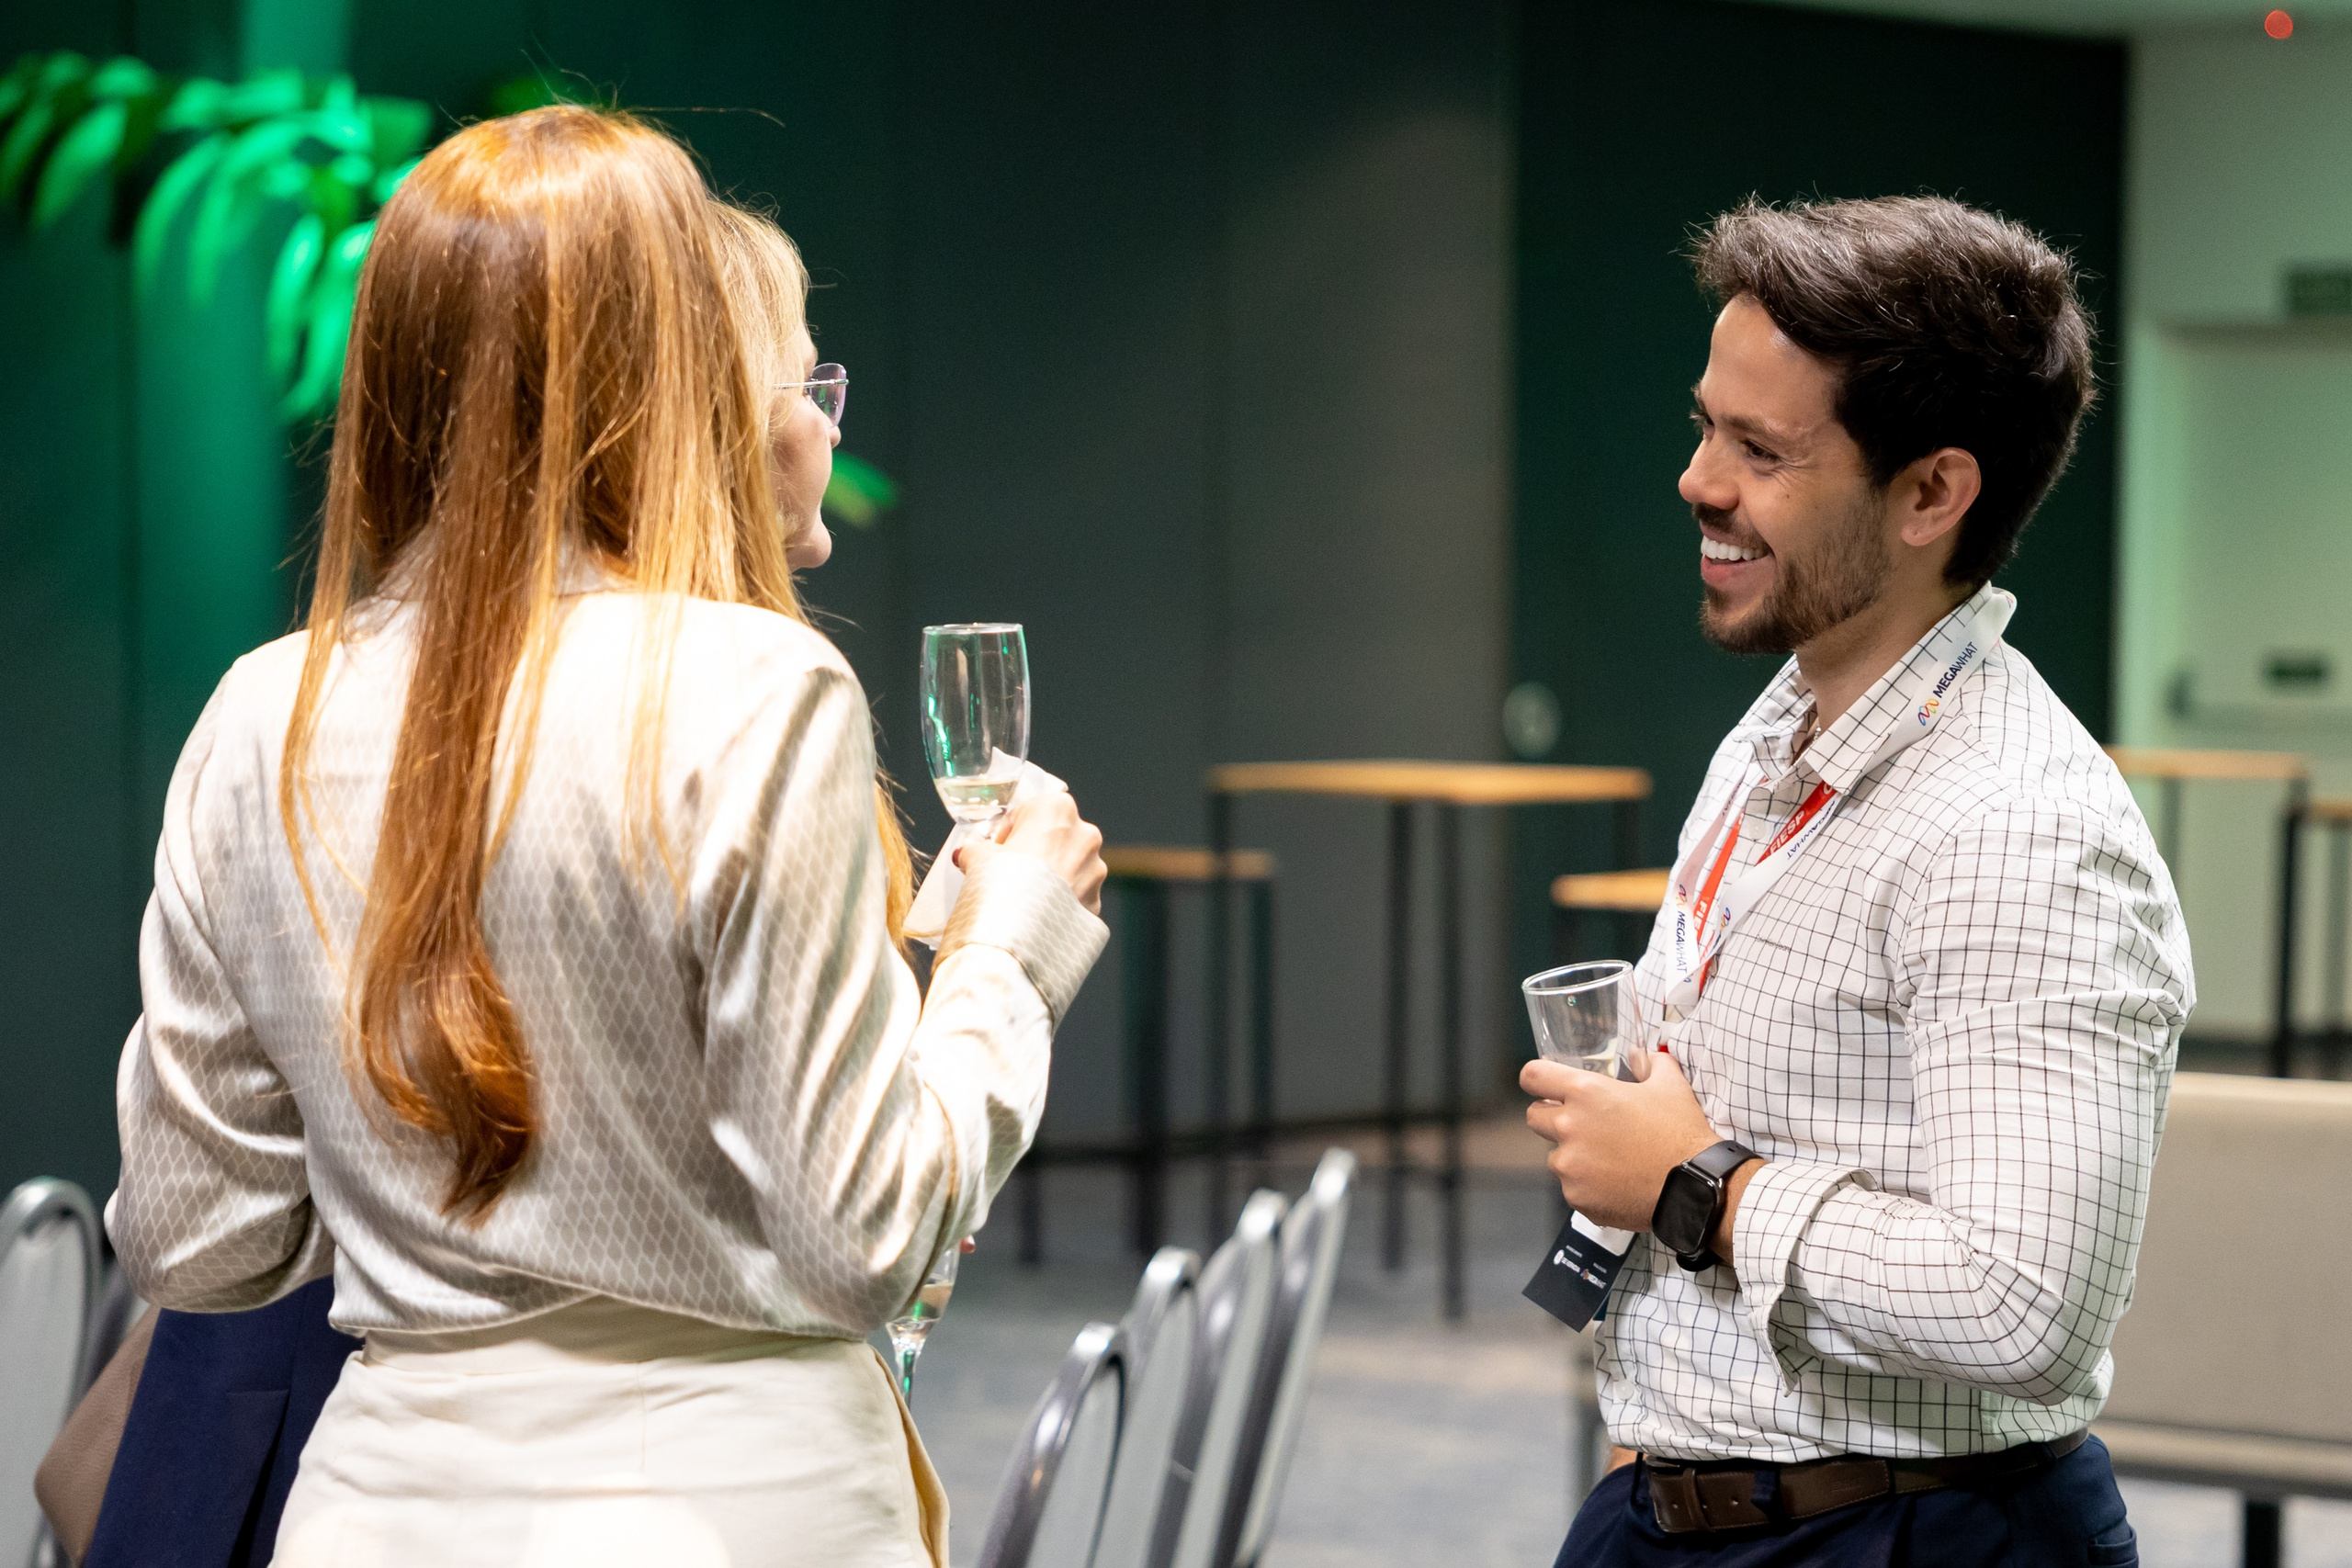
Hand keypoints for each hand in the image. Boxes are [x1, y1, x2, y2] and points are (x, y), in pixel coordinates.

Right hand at [958, 775, 1105, 914]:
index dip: (1010, 831)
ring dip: (1050, 878)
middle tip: (1008, 873)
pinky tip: (1038, 913)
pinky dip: (1060, 902)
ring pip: (1069, 867)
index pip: (1030, 811)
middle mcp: (1085, 834)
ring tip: (1023, 897)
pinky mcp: (1096, 899)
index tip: (997, 849)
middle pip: (1054, 838)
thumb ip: (977, 850)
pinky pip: (1075, 895)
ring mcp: (1095, 869)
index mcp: (1058, 809)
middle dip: (1034, 853)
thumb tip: (969, 855)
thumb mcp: (977, 857)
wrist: (1020, 933)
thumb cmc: (1002, 884)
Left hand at [1521, 1050, 1724, 1231]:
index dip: (1536, 1079)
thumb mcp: (1670, 1085)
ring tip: (1609, 1161)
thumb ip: (1650, 1063)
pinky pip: (1572, 1187)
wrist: (1694, 1186)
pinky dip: (1587, 1186)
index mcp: (1586, 1093)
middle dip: (1553, 1118)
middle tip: (1584, 1126)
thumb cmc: (1680, 1132)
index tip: (1544, 1086)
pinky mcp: (1576, 1197)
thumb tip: (1640, 1055)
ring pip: (1555, 1157)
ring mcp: (1569, 1166)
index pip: (1532, 1076)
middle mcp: (1569, 1127)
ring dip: (1573, 1157)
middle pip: (1534, 1117)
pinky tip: (1616, 1184)